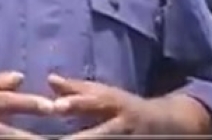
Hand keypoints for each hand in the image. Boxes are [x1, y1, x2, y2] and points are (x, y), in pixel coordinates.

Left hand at [48, 74, 162, 137]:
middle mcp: (120, 124)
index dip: (74, 104)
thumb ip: (76, 89)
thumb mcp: (102, 93)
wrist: (162, 123)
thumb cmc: (122, 105)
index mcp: (111, 103)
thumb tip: (50, 78)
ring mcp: (126, 139)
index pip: (91, 102)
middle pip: (99, 133)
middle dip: (79, 138)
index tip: (55, 106)